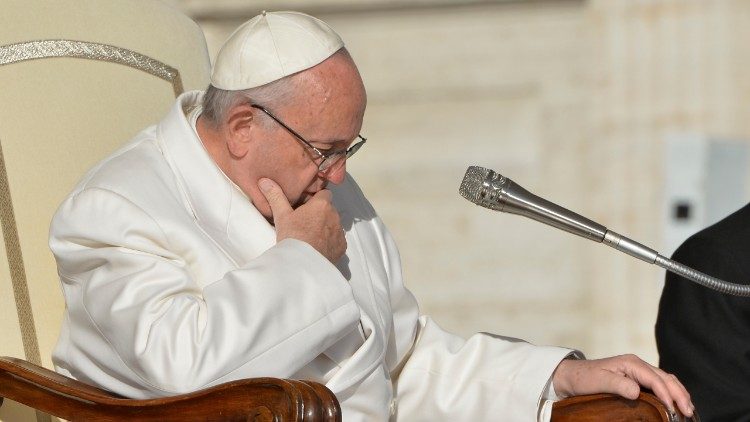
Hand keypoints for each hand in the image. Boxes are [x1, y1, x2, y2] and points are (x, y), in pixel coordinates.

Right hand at [258, 178, 345, 262]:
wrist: (303, 264)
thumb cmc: (293, 236)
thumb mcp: (281, 215)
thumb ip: (275, 196)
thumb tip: (265, 181)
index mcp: (322, 205)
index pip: (324, 194)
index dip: (316, 199)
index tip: (306, 206)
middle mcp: (335, 216)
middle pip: (329, 210)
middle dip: (320, 214)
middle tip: (304, 222)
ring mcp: (340, 232)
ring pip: (333, 225)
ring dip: (325, 227)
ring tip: (310, 236)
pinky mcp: (342, 247)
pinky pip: (337, 240)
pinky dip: (330, 242)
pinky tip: (318, 247)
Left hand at [552, 354, 693, 416]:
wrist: (573, 376)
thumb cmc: (585, 378)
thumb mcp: (599, 380)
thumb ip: (618, 384)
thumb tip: (637, 391)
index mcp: (631, 363)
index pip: (655, 379)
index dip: (666, 394)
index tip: (673, 409)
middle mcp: (638, 365)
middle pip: (666, 378)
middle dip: (679, 394)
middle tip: (688, 412)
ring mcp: (639, 371)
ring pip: (666, 380)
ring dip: (678, 393)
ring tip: (688, 409)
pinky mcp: (638, 379)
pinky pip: (660, 384)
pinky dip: (671, 393)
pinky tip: (676, 403)